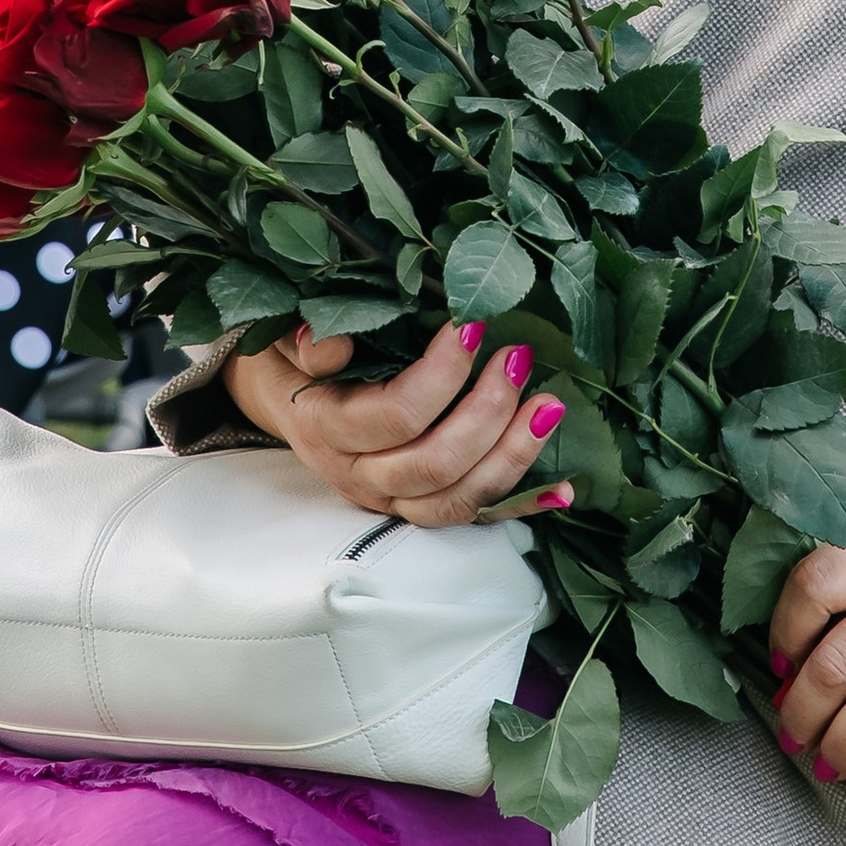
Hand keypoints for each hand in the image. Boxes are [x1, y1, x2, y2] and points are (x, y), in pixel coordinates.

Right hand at [223, 322, 576, 532]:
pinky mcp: (417, 511)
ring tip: (549, 406)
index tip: (471, 326)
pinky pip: (473, 519)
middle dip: (487, 411)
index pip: (395, 416)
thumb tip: (330, 344)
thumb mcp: (287, 338)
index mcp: (327, 429)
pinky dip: (521, 505)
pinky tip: (562, 488)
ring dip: (512, 455)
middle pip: (434, 464)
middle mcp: (359, 475)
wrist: (283, 399)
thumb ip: (308, 343)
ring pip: (457, 500)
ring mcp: (391, 502)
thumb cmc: (295, 358)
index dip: (441, 375)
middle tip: (517, 358)